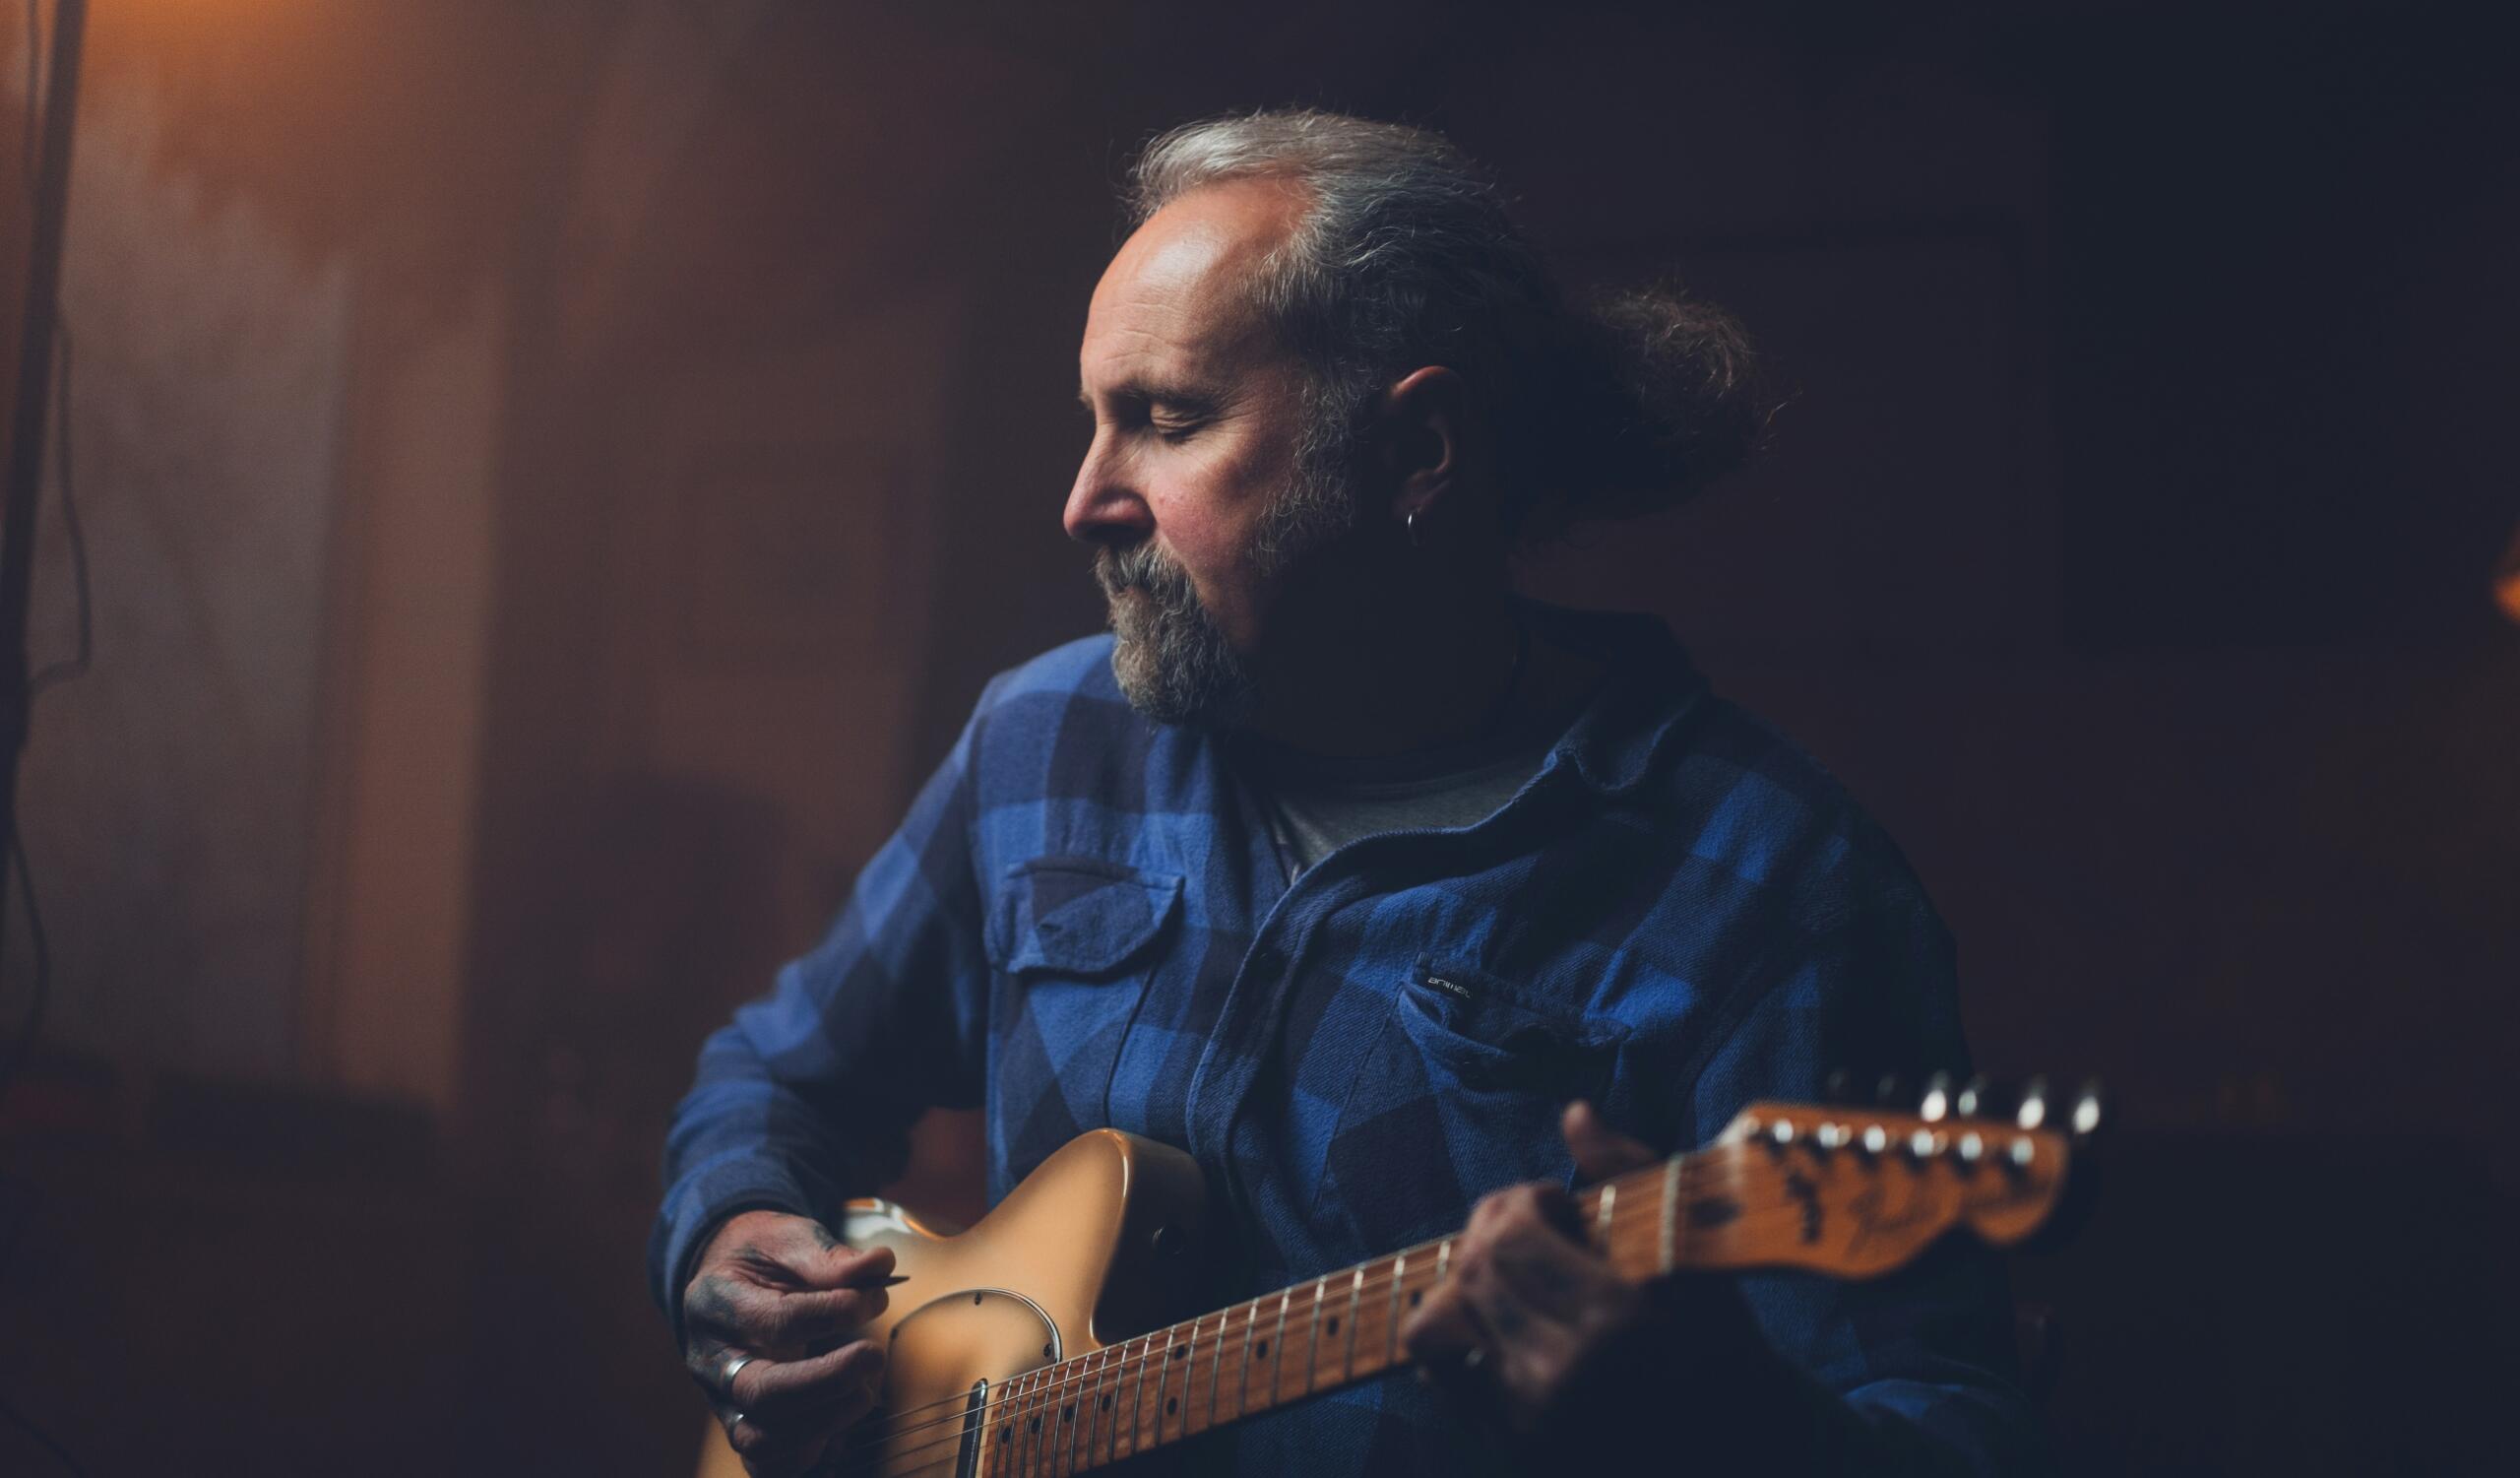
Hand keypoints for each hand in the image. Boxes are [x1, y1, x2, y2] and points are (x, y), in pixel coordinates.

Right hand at [682, 1210, 892, 1476]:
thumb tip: (878, 1266)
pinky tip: (840, 1420)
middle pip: (762, 1393)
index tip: (872, 1297)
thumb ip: (828, 1256)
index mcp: (715, 1302)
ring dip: (822, 1422)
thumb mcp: (789, 1238)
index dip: (833, 1313)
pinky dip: (806, 1453)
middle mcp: (711, 1359)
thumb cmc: (765, 1259)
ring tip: (862, 1392)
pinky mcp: (742, 1424)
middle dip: (828, 1380)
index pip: (777, 1322)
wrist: (729, 1276)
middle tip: (873, 1355)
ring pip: (760, 1439)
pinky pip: (765, 1463)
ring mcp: (723, 1399)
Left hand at [1401, 1102, 1779, 1456]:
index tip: (1557, 1202)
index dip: (1521, 1201)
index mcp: (1613, 1320)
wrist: (1734, 1441)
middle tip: (1531, 1226)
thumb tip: (1575, 1113)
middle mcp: (1562, 1373)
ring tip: (1512, 1273)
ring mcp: (1531, 1416)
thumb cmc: (1719, 1335)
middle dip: (1492, 1229)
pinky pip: (1443, 1371)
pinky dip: (1456, 1332)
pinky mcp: (1512, 1443)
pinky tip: (1500, 1318)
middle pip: (1473, 1272)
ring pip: (1439, 1321)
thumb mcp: (1693, 1249)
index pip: (1509, 1237)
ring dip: (1469, 1280)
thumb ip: (1630, 1171)